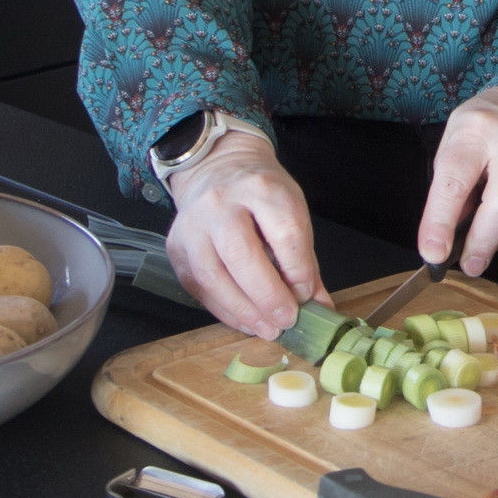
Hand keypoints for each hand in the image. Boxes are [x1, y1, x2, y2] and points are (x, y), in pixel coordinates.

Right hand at [162, 130, 318, 340]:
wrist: (216, 168)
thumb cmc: (260, 194)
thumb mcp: (291, 211)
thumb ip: (304, 260)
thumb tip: (320, 307)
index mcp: (261, 187)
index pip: (283, 232)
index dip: (298, 270)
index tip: (306, 295)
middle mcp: (221, 203)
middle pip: (241, 253)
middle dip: (267, 295)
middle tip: (286, 320)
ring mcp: (193, 225)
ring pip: (212, 275)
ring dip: (243, 310)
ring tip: (267, 329)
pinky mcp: (176, 247)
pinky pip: (198, 287)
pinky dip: (224, 310)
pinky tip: (245, 321)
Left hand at [420, 87, 497, 275]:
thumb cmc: (486, 127)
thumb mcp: (456, 144)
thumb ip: (451, 190)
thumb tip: (447, 242)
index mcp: (477, 131)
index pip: (455, 182)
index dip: (441, 222)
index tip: (434, 253)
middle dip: (483, 244)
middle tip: (471, 265)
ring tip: (492, 233)